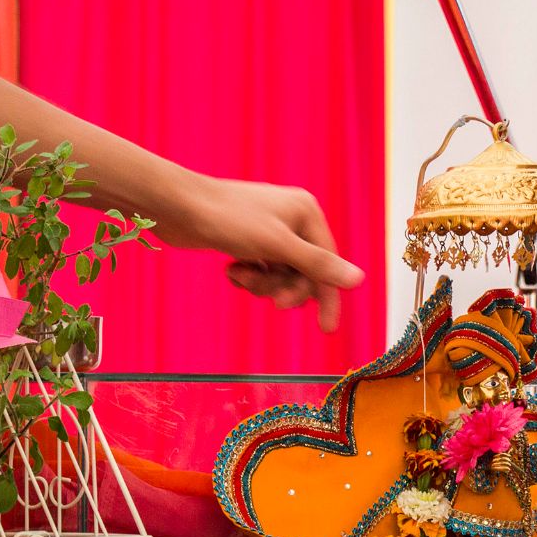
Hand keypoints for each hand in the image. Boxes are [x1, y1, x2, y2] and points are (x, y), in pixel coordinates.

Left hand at [158, 176, 364, 333]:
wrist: (177, 206)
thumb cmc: (227, 219)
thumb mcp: (278, 245)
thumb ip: (318, 264)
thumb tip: (358, 280)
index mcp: (307, 213)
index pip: (328, 263)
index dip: (327, 296)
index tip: (326, 329)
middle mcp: (293, 219)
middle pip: (304, 272)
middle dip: (284, 288)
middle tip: (270, 301)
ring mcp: (269, 230)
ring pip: (280, 274)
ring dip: (262, 283)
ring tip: (239, 275)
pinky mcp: (248, 240)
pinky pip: (261, 270)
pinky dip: (248, 276)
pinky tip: (232, 270)